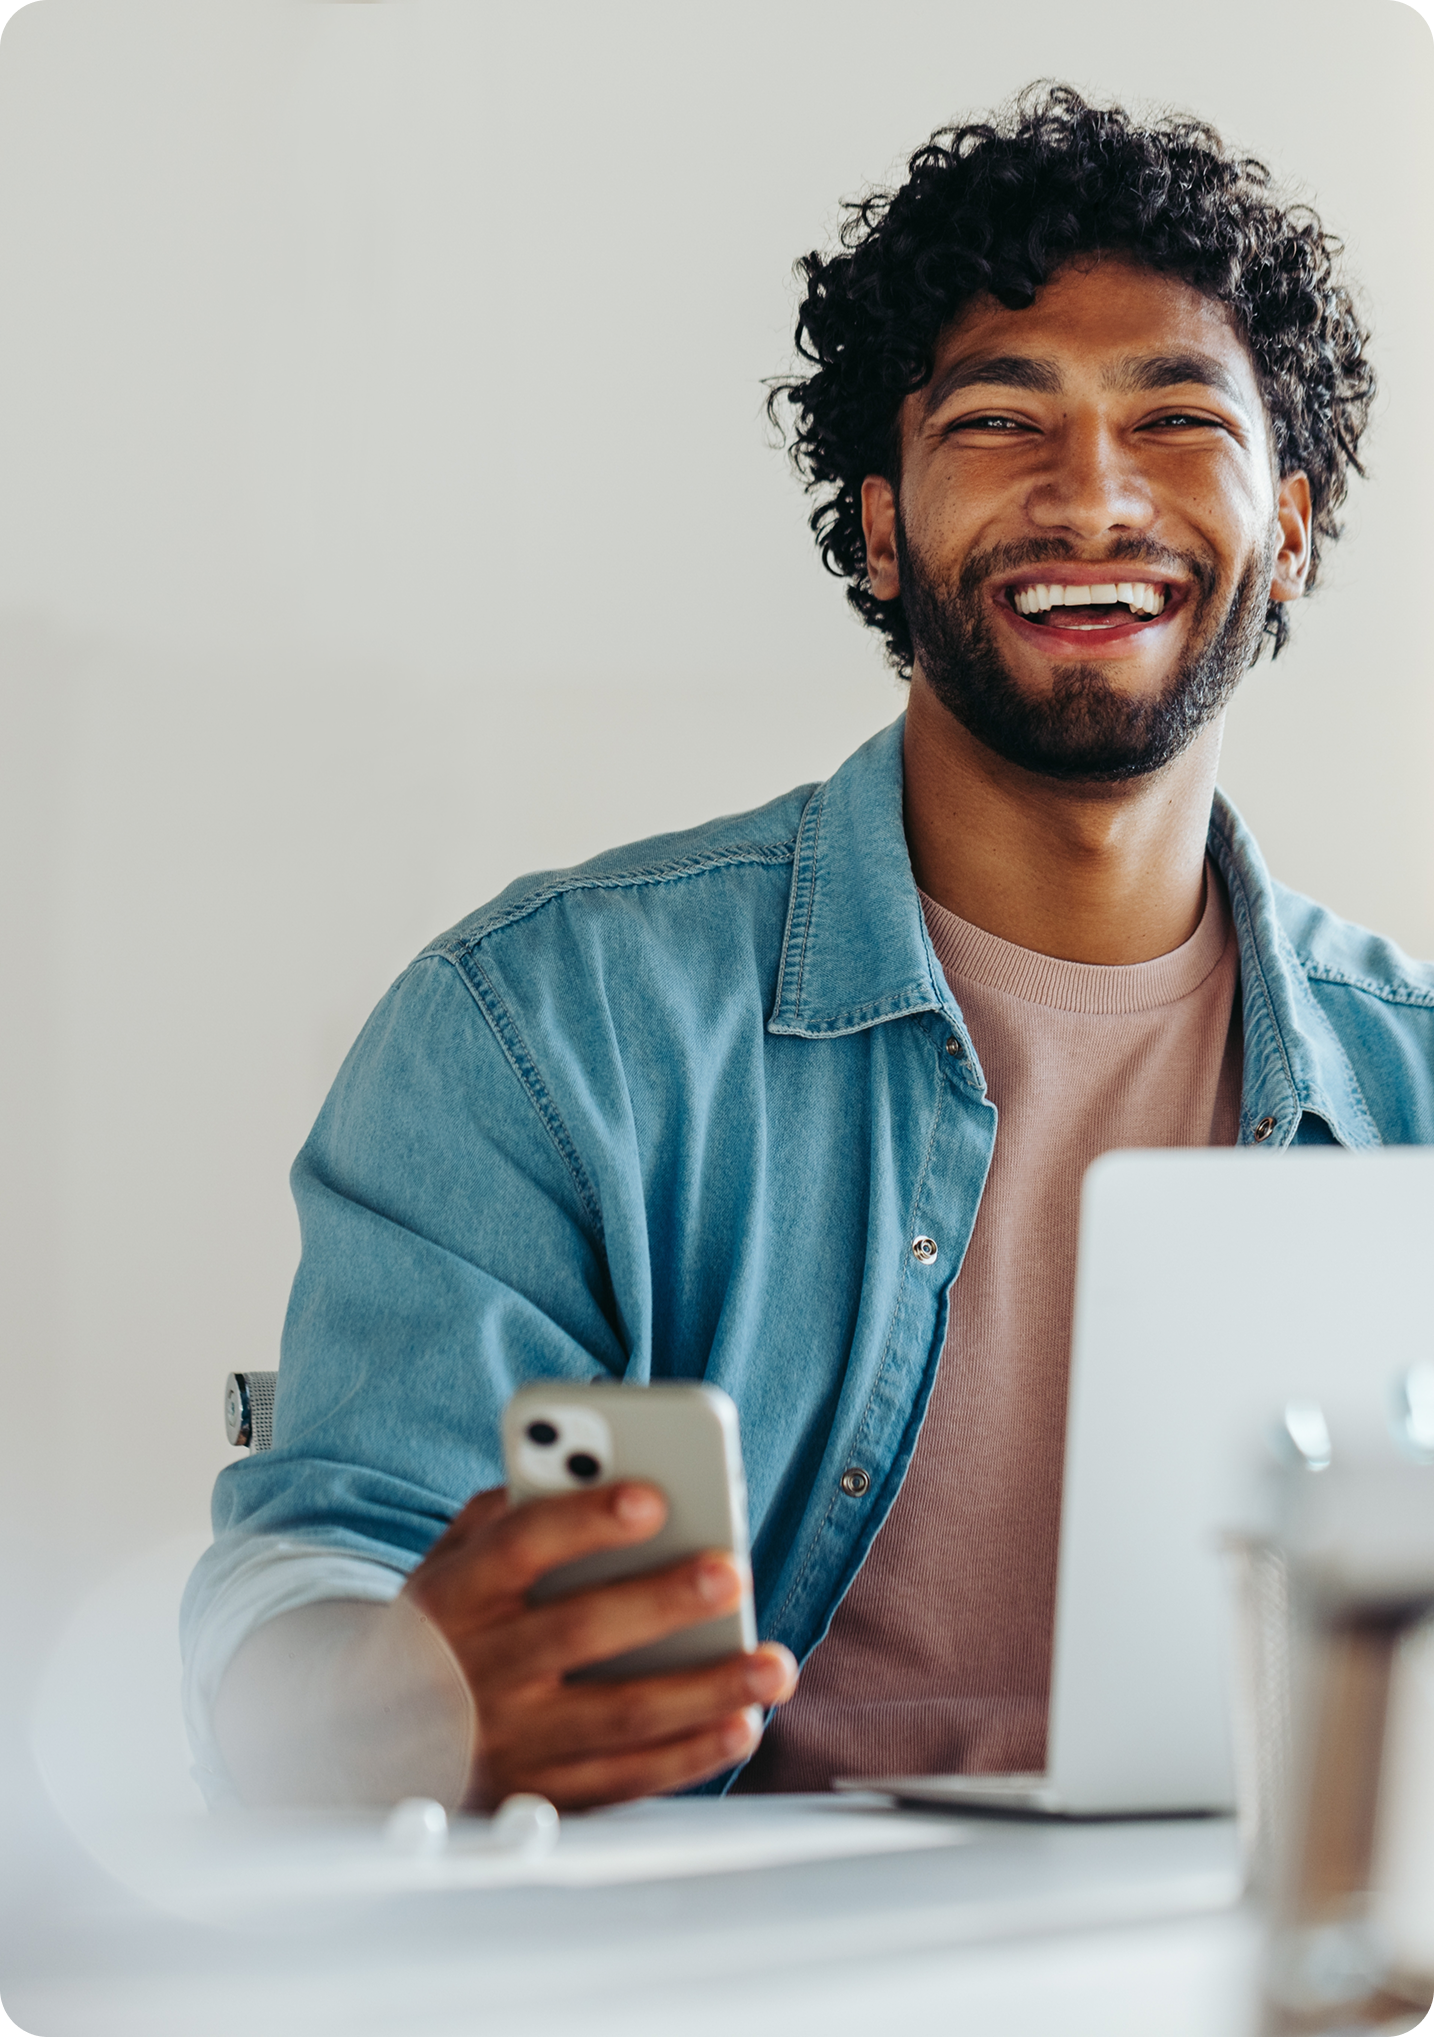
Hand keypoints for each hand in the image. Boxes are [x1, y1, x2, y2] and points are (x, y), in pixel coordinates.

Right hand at [403, 1482, 797, 1810]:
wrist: (366, 1741)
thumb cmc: (438, 1627)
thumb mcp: (446, 1560)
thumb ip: (505, 1513)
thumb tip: (589, 1472)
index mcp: (458, 1593)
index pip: (521, 1546)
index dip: (585, 1520)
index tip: (652, 1496)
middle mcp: (481, 1667)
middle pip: (579, 1628)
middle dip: (662, 1600)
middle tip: (732, 1572)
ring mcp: (511, 1738)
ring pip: (617, 1715)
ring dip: (704, 1690)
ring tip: (771, 1664)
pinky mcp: (539, 1793)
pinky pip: (623, 1779)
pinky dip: (687, 1758)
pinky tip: (739, 1725)